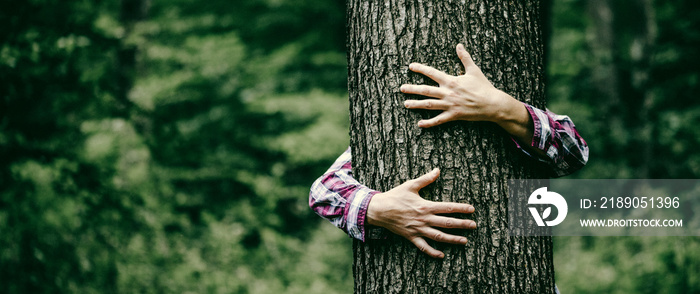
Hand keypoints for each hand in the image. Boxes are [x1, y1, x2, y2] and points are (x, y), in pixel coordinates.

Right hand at [367, 168, 476, 257]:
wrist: (379, 210)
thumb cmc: (395, 196)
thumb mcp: (410, 185)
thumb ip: (426, 178)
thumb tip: (438, 170)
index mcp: (426, 206)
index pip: (447, 207)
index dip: (461, 208)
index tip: (472, 210)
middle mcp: (424, 219)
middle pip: (447, 223)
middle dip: (462, 225)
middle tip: (474, 226)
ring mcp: (418, 229)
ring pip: (439, 236)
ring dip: (453, 239)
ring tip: (464, 241)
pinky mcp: (411, 237)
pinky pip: (423, 247)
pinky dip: (432, 252)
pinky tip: (442, 255)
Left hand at [401, 44, 528, 132]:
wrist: (492, 104)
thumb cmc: (483, 86)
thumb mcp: (474, 70)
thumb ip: (464, 58)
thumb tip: (459, 45)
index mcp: (451, 81)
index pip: (432, 73)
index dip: (420, 69)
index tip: (410, 67)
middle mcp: (448, 93)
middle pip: (426, 90)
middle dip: (412, 89)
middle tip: (401, 88)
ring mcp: (450, 105)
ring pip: (429, 105)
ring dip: (416, 104)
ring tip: (406, 104)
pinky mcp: (454, 115)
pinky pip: (439, 120)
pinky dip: (429, 123)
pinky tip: (420, 124)